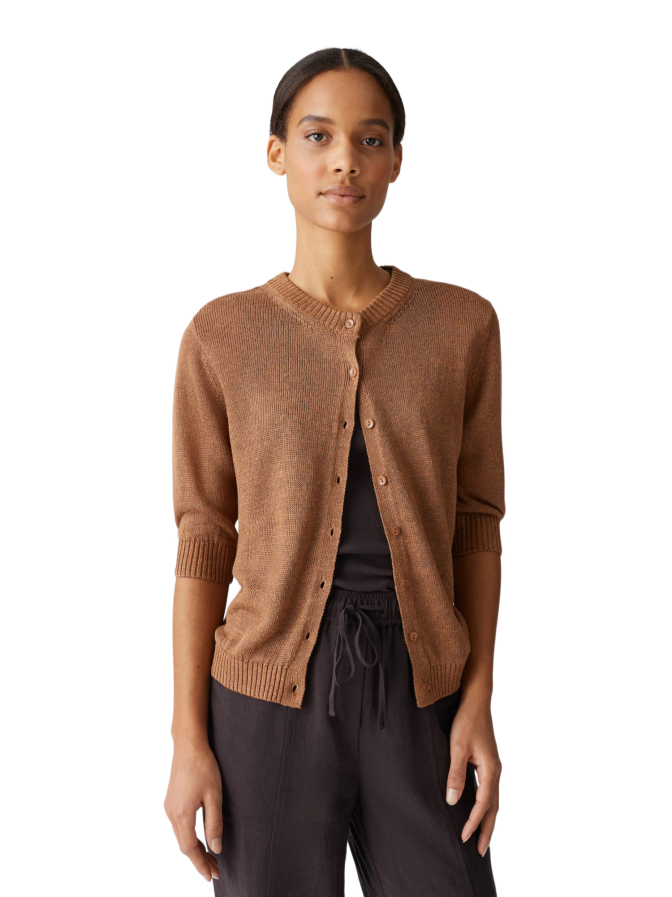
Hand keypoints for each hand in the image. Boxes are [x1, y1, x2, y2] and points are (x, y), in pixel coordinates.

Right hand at [164, 742, 222, 881]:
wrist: (188, 745)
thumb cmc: (203, 767)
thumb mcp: (214, 796)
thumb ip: (214, 823)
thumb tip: (216, 848)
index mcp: (182, 814)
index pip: (190, 849)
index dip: (201, 864)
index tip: (211, 876)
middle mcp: (171, 813)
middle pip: (184, 846)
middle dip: (198, 860)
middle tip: (214, 870)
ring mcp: (169, 807)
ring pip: (180, 837)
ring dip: (194, 849)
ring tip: (210, 857)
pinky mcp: (170, 801)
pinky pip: (179, 826)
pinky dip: (188, 837)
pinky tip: (199, 838)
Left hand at [445, 696, 500, 856]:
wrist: (476, 700)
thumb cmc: (466, 721)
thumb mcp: (457, 747)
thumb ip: (455, 775)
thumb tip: (453, 802)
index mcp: (490, 770)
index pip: (483, 805)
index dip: (473, 823)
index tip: (463, 838)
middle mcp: (495, 771)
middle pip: (494, 808)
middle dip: (487, 830)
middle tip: (479, 851)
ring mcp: (493, 766)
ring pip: (493, 800)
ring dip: (488, 819)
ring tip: (481, 836)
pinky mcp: (488, 761)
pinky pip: (490, 790)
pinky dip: (486, 805)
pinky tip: (478, 808)